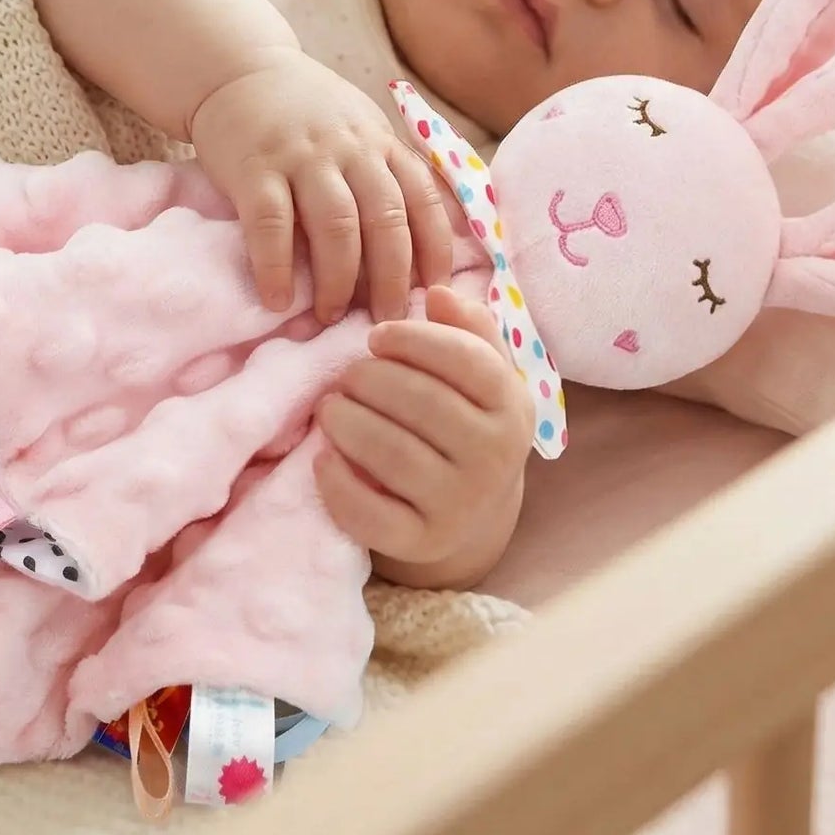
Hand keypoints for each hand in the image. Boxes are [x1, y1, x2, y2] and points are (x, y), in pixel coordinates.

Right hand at [190, 49, 450, 322]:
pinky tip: (278, 299)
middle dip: (391, 278)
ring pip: (335, 226)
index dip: (435, 249)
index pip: (422, 198)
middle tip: (388, 321)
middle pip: (384, 219)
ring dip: (337, 281)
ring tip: (330, 316)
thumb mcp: (361, 127)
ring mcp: (301, 156)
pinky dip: (276, 267)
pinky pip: (270, 224)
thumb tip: (432, 236)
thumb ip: (391, 170)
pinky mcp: (254, 167)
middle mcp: (349, 148)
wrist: (238, 70)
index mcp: (380, 142)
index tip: (436, 293)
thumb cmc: (306, 112)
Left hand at [315, 286, 531, 578]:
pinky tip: (323, 457)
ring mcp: (461, 504)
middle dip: (369, 379)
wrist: (471, 516)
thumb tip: (437, 292)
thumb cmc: (466, 423)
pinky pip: (372, 513)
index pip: (466, 360)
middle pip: (423, 402)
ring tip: (328, 408)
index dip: (413, 340)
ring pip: (393, 454)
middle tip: (345, 376)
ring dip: (346, 422)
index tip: (375, 337)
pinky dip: (339, 483)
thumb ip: (467, 328)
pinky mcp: (423, 541)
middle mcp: (495, 457)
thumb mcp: (482, 375)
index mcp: (511, 404)